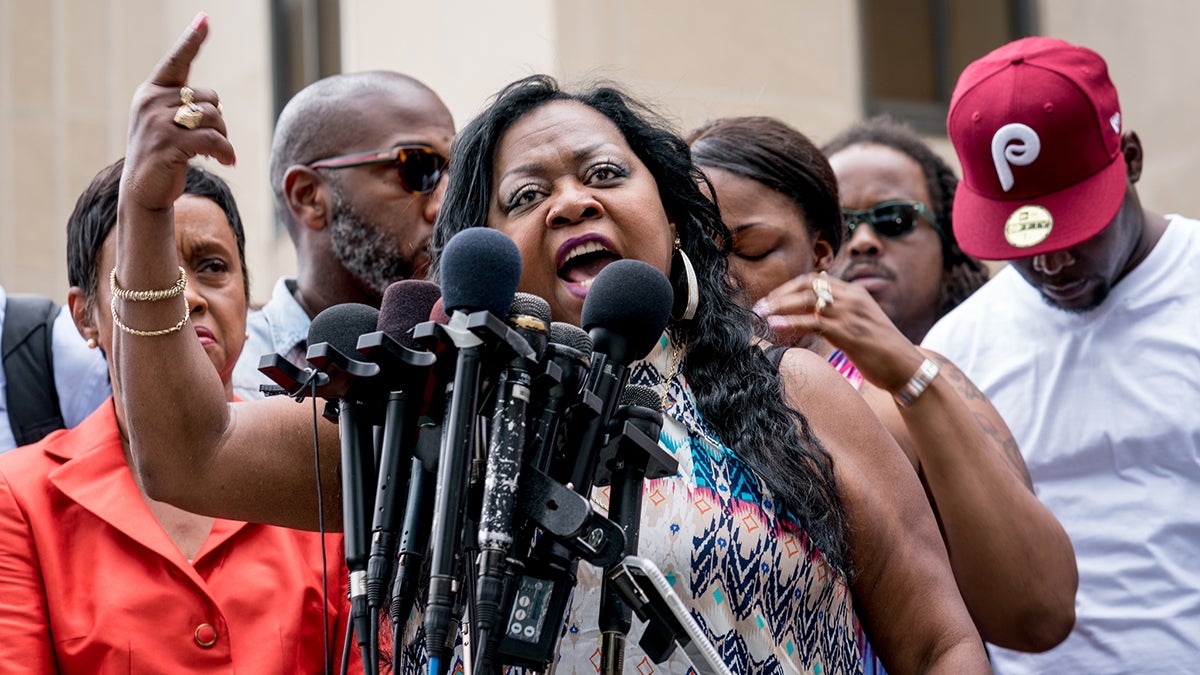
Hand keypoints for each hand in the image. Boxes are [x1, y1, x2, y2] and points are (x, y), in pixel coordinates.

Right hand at [122, 12, 235, 213]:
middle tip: (214, 139)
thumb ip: (186, 107)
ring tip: (218, 152)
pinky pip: (213, 139)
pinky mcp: (168, 144)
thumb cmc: (163, 155)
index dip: (192, 40)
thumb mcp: (169, 124)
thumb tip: (216, 101)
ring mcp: (157, 122)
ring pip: (214, 117)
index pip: (176, 61)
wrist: (143, 190)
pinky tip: (227, 161)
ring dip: (224, 137)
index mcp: (151, 92)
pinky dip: (226, 151)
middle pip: (210, 97)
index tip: (205, 19)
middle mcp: (151, 102)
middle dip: (219, 120)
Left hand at [754, 272, 923, 392]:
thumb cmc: (881, 349)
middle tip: (760, 306)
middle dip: (779, 294)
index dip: (789, 287)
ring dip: (779, 306)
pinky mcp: (848, 333)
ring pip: (806, 301)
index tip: (772, 299)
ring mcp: (850, 314)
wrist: (905, 367)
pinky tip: (776, 327)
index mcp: (854, 293)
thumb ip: (840, 311)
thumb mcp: (861, 322)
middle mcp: (851, 298)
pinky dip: (791, 322)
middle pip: (806, 286)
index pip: (814, 280)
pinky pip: (812, 322)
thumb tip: (817, 304)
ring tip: (761, 315)